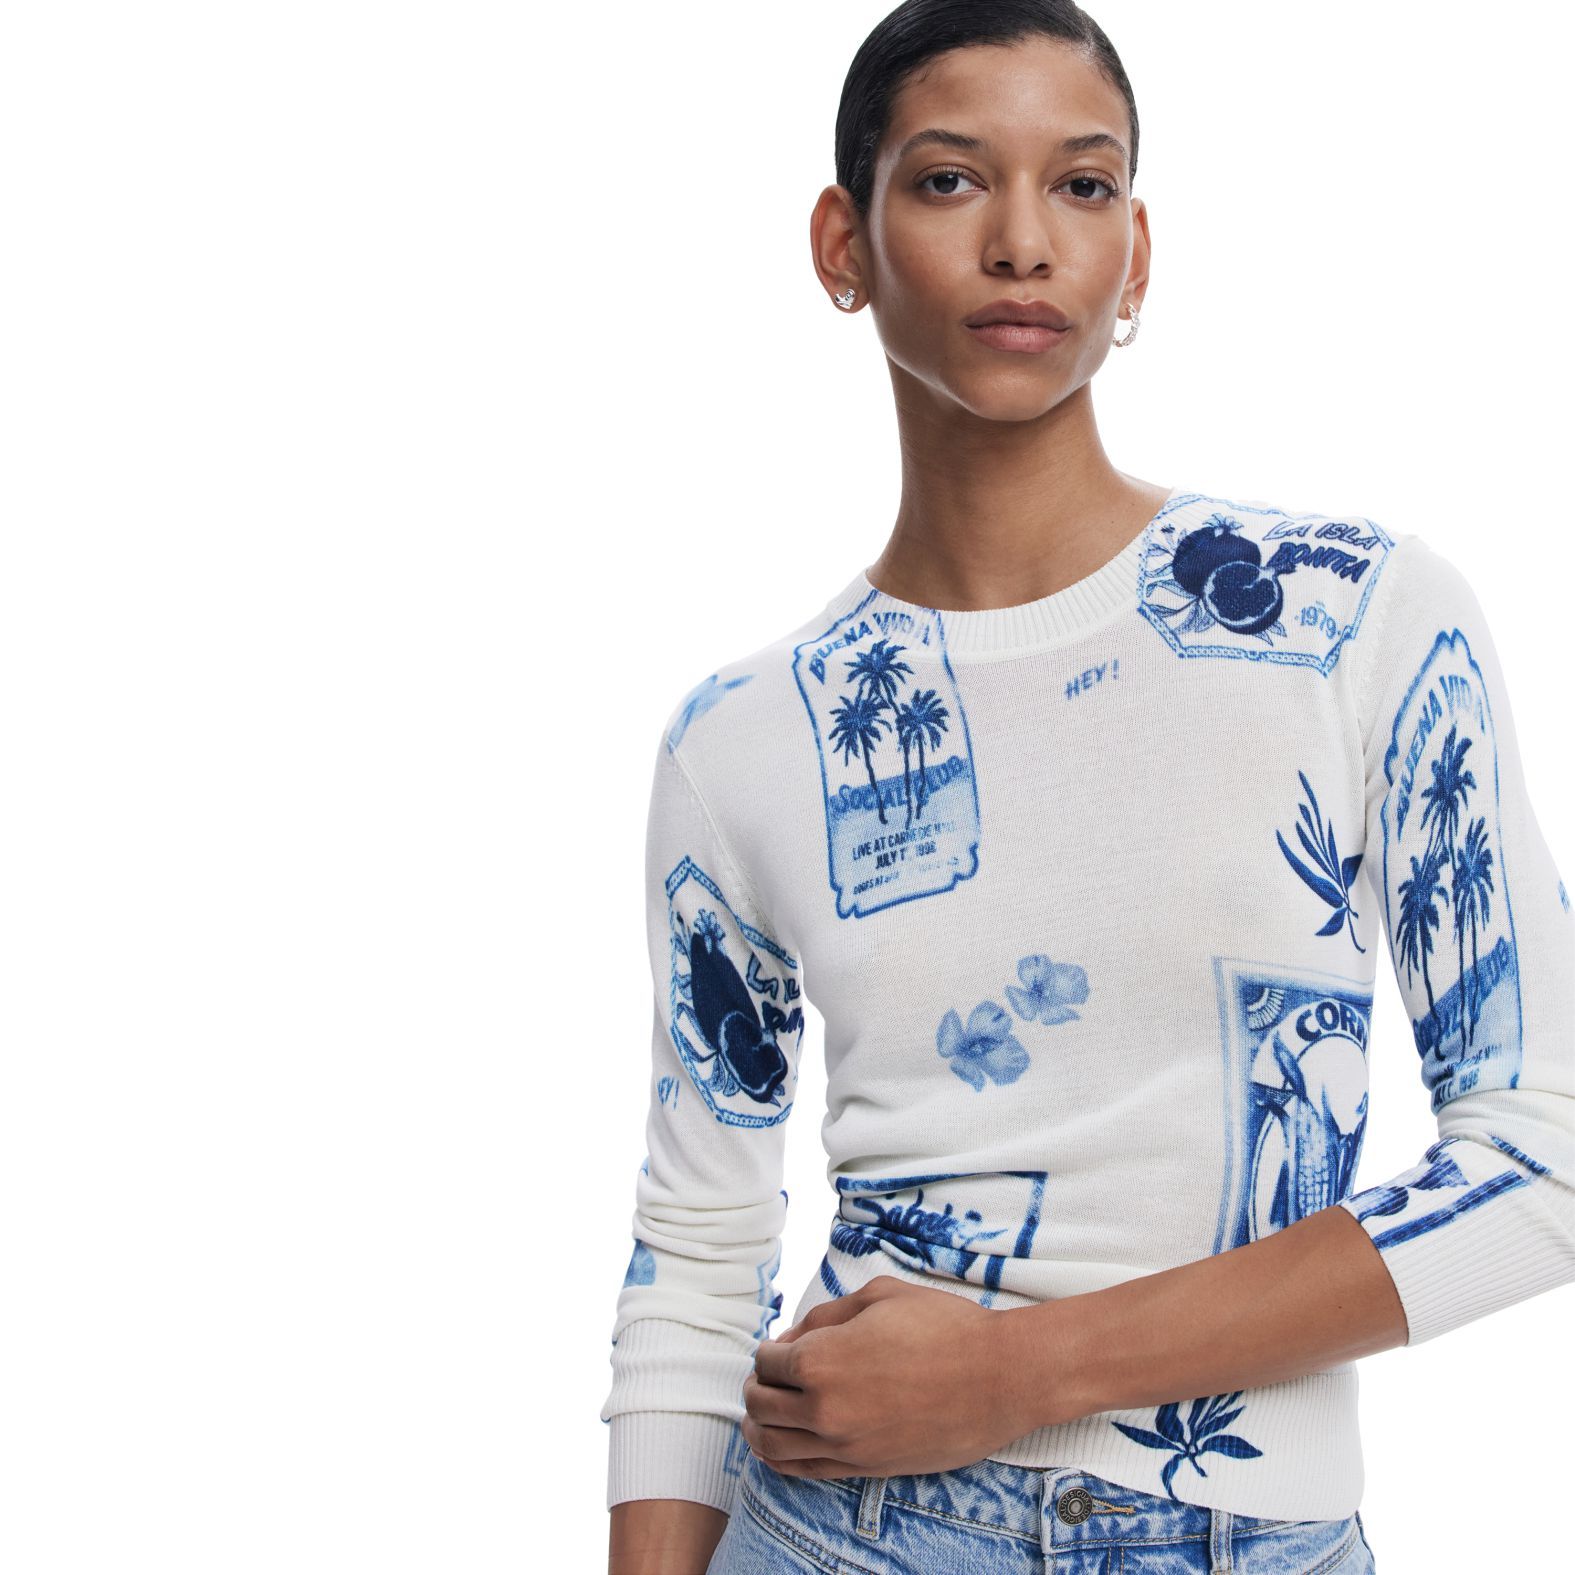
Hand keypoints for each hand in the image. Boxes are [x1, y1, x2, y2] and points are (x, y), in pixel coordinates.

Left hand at [740, 1274, 1050, 1479]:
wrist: (998, 1378)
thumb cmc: (942, 1327)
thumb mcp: (877, 1296)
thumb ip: (825, 1316)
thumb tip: (793, 1337)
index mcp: (820, 1360)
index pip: (766, 1361)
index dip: (770, 1349)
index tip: (780, 1345)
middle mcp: (823, 1408)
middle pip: (761, 1404)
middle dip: (758, 1386)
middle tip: (766, 1376)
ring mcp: (843, 1445)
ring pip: (772, 1445)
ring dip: (759, 1425)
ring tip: (763, 1411)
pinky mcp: (865, 1468)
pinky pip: (803, 1472)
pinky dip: (781, 1459)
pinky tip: (781, 1445)